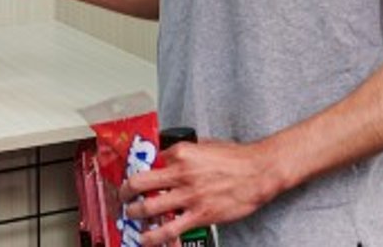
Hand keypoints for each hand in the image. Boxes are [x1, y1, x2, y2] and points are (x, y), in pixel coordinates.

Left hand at [120, 139, 284, 246]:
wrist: (259, 172)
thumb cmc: (237, 158)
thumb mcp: (206, 145)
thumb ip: (185, 152)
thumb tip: (168, 156)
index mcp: (181, 153)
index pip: (148, 161)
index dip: (137, 170)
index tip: (132, 178)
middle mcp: (181, 173)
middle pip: (138, 183)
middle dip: (125, 193)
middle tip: (123, 197)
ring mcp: (189, 196)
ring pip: (148, 208)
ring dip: (133, 214)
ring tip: (131, 216)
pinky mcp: (200, 214)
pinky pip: (169, 229)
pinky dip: (153, 237)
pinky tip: (146, 240)